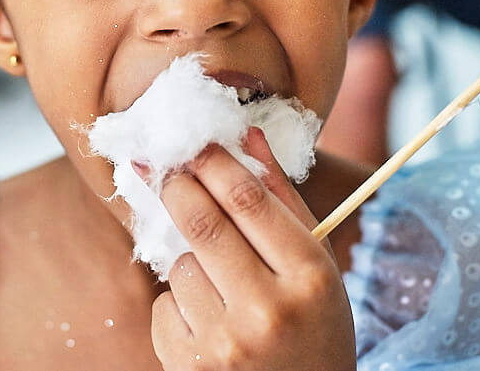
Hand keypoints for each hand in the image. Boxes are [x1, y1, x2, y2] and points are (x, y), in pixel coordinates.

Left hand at [143, 127, 355, 370]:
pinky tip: (209, 324)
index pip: (247, 199)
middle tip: (171, 173)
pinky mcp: (190, 368)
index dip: (214, 162)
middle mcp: (268, 311)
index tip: (195, 143)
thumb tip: (246, 132)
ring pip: (179, 265)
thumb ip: (281, 198)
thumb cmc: (311, 326)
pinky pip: (163, 306)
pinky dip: (178, 305)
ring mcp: (226, 344)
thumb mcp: (316, 265)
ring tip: (222, 288)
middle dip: (178, 187)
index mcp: (310, 277)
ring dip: (189, 261)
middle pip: (201, 222)